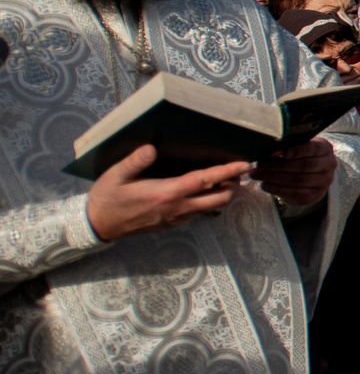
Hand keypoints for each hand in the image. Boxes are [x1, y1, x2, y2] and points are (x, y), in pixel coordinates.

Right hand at [86, 146, 250, 240]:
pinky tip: (205, 189)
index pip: (206, 180)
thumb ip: (135, 161)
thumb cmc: (107, 198)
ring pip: (213, 207)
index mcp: (166, 193)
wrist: (98, 226)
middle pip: (219, 197)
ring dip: (224, 192)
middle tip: (239, 168)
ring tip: (226, 177)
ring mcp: (177, 218)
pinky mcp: (173, 224)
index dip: (228, 171)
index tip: (246, 163)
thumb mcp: (115, 176)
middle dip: (233, 183)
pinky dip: (210, 200)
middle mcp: (177, 208)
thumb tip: (152, 147)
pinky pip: (200, 212)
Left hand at [252, 139, 336, 208]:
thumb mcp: (297, 146)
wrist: (311, 172)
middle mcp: (329, 165)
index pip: (313, 148)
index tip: (283, 153)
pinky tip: (265, 185)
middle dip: (279, 166)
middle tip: (259, 166)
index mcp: (325, 148)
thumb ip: (286, 146)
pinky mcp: (315, 195)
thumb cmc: (300, 155)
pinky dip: (278, 189)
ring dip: (274, 178)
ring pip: (299, 180)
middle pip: (304, 166)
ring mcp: (324, 181)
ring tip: (258, 175)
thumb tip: (268, 149)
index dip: (298, 150)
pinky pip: (295, 193)